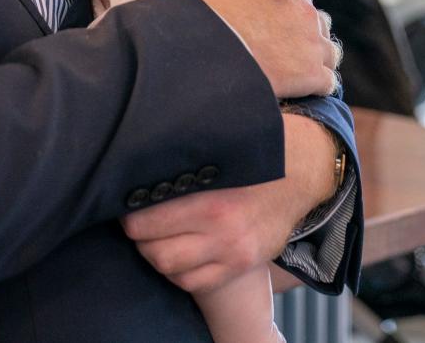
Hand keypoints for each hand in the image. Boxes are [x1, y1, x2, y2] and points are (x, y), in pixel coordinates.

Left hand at [121, 114, 339, 292]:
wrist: (301, 171)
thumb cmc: (251, 148)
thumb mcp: (220, 143)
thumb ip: (183, 150)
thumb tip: (139, 146)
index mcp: (210, 196)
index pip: (147, 218)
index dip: (128, 211)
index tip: (123, 200)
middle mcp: (221, 229)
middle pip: (154, 248)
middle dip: (136, 235)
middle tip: (132, 219)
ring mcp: (232, 251)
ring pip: (170, 268)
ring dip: (153, 254)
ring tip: (149, 235)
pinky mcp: (240, 265)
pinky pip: (194, 282)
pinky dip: (176, 272)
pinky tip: (173, 251)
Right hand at [188, 0, 336, 98]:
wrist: (207, 48)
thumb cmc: (206, 9)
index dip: (286, 10)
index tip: (272, 21)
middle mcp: (305, 8)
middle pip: (316, 21)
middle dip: (303, 33)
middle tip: (281, 45)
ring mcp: (312, 42)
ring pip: (328, 51)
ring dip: (314, 58)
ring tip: (294, 70)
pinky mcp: (313, 74)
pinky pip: (328, 81)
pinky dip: (315, 86)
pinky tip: (299, 90)